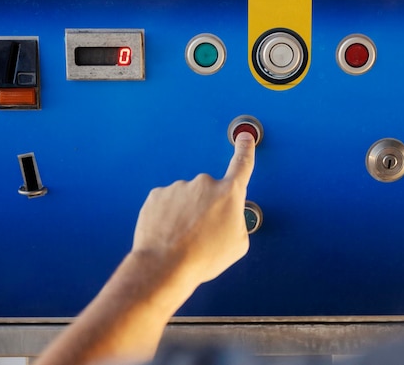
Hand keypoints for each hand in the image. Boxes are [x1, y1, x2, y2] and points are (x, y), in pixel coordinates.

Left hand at [131, 131, 255, 283]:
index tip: (245, 137)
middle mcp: (204, 184)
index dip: (246, 150)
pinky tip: (169, 234)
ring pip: (187, 199)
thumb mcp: (238, 244)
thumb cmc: (203, 257)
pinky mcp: (158, 195)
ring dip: (186, 214)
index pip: (242, 165)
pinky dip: (168, 216)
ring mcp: (179, 188)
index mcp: (228, 194)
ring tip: (184, 239)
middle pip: (210, 193)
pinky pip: (167, 204)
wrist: (165, 266)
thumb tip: (230, 217)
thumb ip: (238, 222)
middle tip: (203, 234)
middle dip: (208, 209)